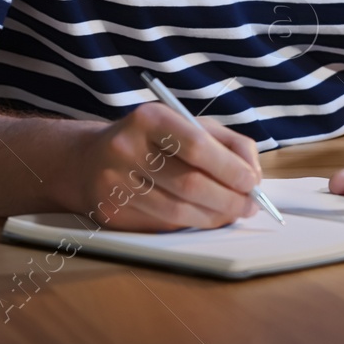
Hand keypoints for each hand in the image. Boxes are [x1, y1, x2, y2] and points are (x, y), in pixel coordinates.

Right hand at [64, 103, 260, 230]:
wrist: (90, 159)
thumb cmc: (152, 140)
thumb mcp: (187, 125)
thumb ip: (227, 143)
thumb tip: (253, 176)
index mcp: (150, 118)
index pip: (197, 146)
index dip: (230, 168)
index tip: (252, 182)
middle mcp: (127, 148)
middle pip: (189, 184)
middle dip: (228, 199)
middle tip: (249, 206)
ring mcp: (114, 183)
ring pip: (176, 211)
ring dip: (213, 217)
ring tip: (232, 213)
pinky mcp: (110, 211)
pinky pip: (161, 224)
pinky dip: (190, 224)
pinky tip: (203, 217)